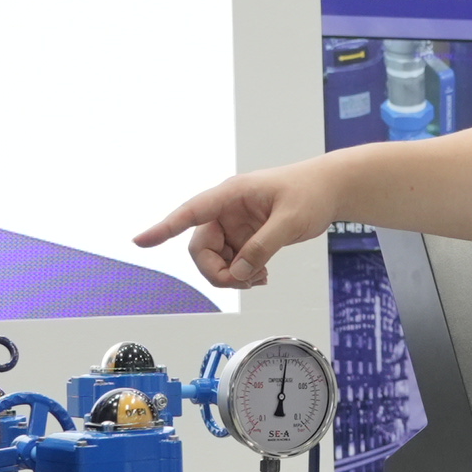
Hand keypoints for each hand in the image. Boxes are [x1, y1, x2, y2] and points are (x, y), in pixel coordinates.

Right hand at [137, 161, 335, 288]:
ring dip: (232, 276)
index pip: (190, 212)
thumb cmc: (311, 192)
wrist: (331, 190)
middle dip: (217, 271)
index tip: (140, 241)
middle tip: (245, 282)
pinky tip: (261, 276)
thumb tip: (239, 273)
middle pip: (200, 248)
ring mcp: (236, 225)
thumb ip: (262, 248)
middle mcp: (227, 210)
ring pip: (215, 259)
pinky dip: (243, 274)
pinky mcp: (246, 236)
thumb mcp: (290, 221)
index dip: (164, 228)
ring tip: (260, 278)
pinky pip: (232, 262)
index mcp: (231, 194)